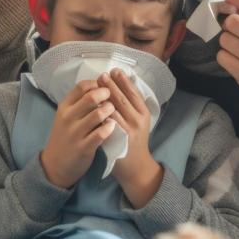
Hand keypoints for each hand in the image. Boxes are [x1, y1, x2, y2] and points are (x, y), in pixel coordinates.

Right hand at [40, 80, 116, 188]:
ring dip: (110, 110)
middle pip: (91, 97)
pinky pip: (101, 133)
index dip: (96, 83)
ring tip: (113, 111)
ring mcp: (75, 133)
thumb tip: (100, 86)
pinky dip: (110, 127)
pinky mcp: (84, 147)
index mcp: (64, 107)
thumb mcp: (66, 116)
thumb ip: (79, 103)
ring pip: (98, 114)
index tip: (104, 86)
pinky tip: (112, 126)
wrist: (55, 164)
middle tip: (112, 98)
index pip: (81, 86)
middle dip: (106, 94)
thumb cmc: (65, 136)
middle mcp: (68, 117)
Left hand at [102, 69, 162, 206]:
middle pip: (124, 98)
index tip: (114, 70)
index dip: (124, 81)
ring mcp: (129, 130)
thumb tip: (119, 85)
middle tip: (102, 74)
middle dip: (112, 85)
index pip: (134, 93)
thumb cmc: (134, 142)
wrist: (135, 167)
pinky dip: (101, 113)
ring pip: (116, 109)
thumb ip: (130, 107)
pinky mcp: (119, 140)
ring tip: (96, 86)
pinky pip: (109, 123)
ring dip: (105, 97)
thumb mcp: (138, 122)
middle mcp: (138, 120)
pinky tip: (94, 106)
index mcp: (144, 114)